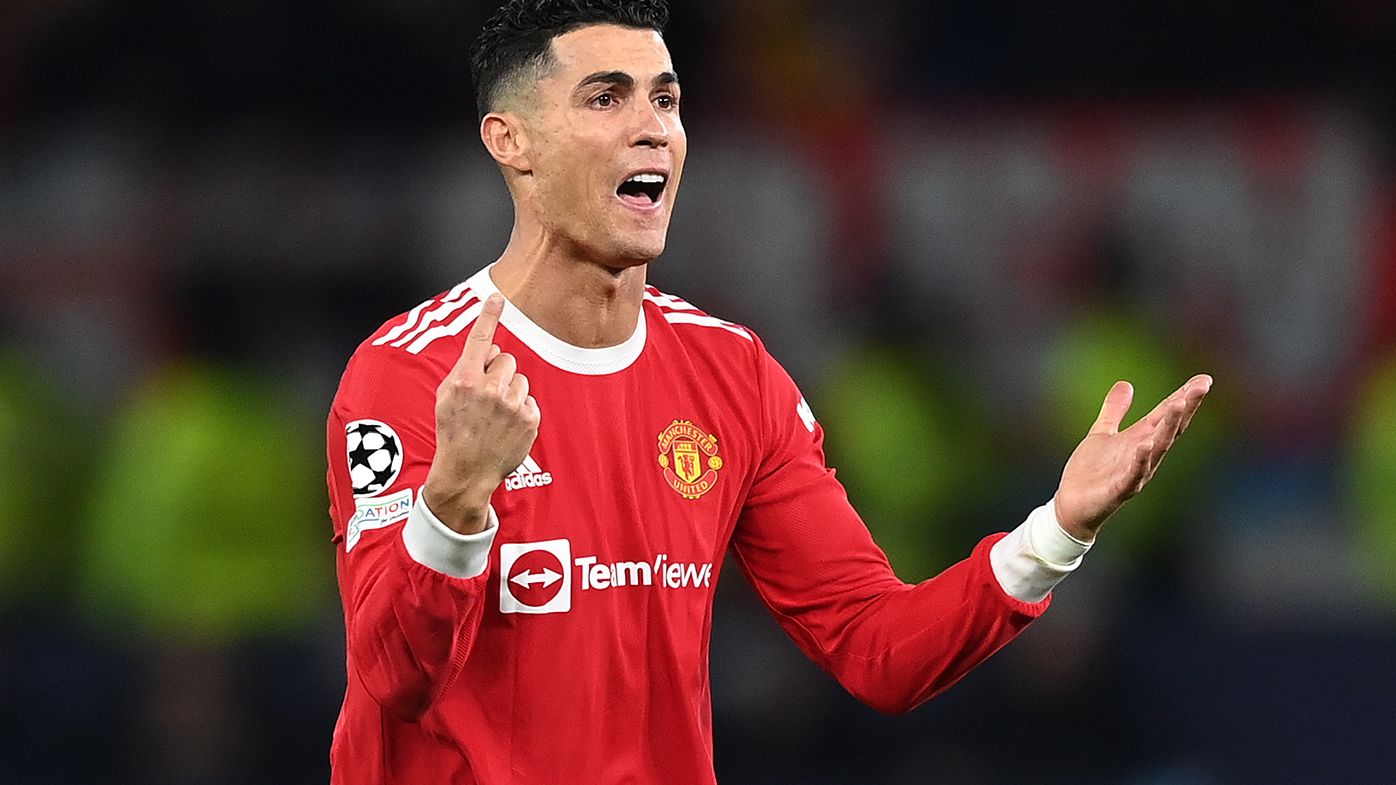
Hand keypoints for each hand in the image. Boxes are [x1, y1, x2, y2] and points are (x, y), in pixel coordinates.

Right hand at [423, 294, 540, 533]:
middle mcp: (490, 389)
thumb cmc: (453, 430)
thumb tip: (488, 351)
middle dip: (498, 373)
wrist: (467, 471)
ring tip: (495, 414)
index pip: (479, 339)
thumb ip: (465, 370)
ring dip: (510, 391)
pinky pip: (529, 400)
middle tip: (486, 396)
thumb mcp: (446, 397)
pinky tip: (506, 426)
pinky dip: (520, 410)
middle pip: (507, 359)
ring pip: (520, 379)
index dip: (488, 315)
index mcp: (465, 380)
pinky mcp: (530, 419)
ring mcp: (512, 405)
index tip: (497, 296)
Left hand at [1053, 374, 1211, 541]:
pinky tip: (1145, 444)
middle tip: (1201, 386)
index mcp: (1141, 440)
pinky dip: (1140, 460)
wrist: (1072, 506)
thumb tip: (1126, 384)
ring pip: (1158, 448)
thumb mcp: (1102, 433)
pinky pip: (1133, 474)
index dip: (1184, 397)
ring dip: (1168, 427)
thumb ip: (1115, 410)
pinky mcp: (1120, 489)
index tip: (1204, 379)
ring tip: (1179, 404)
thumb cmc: (1091, 472)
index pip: (1166, 415)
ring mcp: (1135, 473)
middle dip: (1185, 407)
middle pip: (1170, 428)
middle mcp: (1144, 455)